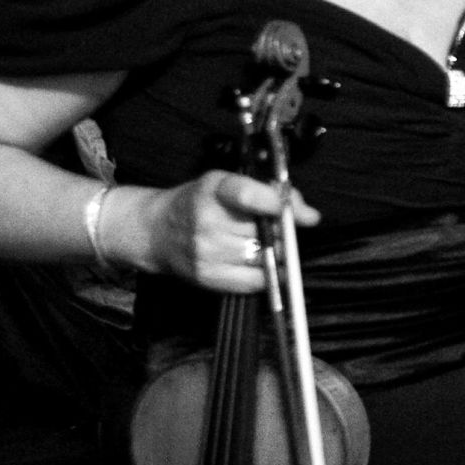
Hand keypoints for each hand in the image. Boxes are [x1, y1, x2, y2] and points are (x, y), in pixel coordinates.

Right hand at [122, 172, 319, 293]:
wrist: (156, 230)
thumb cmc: (198, 203)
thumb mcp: (225, 183)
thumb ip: (266, 191)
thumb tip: (305, 213)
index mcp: (213, 189)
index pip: (249, 195)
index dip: (281, 205)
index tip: (308, 216)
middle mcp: (206, 221)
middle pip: (265, 231)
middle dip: (283, 231)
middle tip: (280, 228)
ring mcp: (205, 251)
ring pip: (264, 256)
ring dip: (275, 252)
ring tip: (263, 243)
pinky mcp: (207, 276)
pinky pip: (254, 281)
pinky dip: (266, 274)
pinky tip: (262, 264)